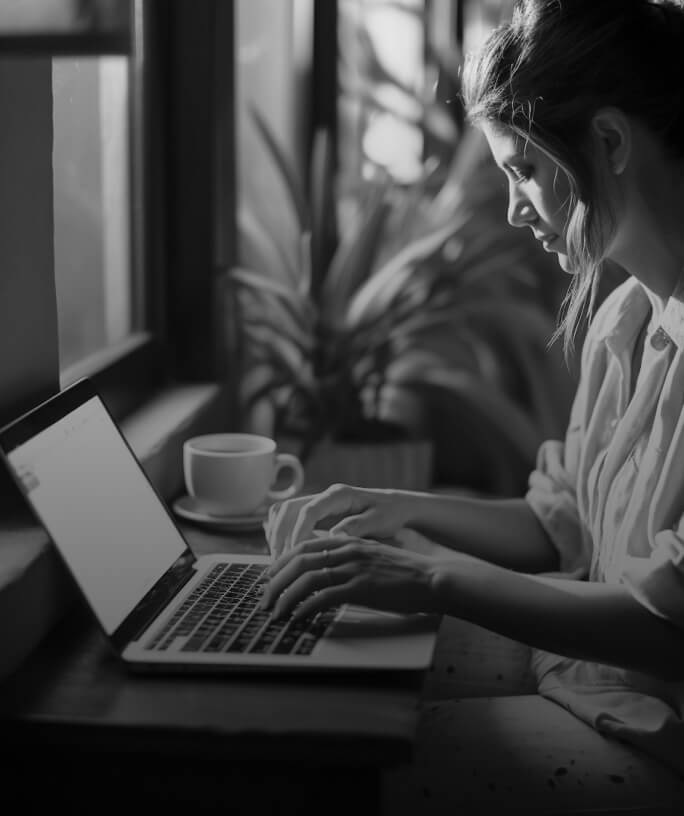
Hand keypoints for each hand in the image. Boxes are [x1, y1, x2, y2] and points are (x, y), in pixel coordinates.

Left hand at [259, 533, 437, 620]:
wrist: (432, 579)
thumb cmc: (404, 574)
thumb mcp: (372, 558)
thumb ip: (348, 560)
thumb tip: (325, 576)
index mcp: (349, 540)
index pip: (305, 546)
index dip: (281, 561)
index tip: (269, 577)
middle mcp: (348, 550)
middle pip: (299, 560)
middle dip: (275, 581)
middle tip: (264, 599)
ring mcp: (354, 568)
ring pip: (306, 578)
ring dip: (285, 597)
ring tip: (275, 613)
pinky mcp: (361, 588)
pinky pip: (323, 597)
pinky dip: (305, 609)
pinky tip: (298, 619)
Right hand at [265, 483, 413, 558]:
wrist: (394, 506)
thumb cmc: (389, 513)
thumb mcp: (380, 521)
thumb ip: (357, 527)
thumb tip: (334, 537)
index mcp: (339, 495)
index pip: (308, 511)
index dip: (297, 532)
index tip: (294, 554)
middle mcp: (323, 496)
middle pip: (287, 509)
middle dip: (279, 535)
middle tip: (280, 563)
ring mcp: (316, 502)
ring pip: (282, 512)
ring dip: (275, 535)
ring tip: (278, 561)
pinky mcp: (314, 512)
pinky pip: (286, 518)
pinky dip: (279, 533)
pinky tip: (282, 553)